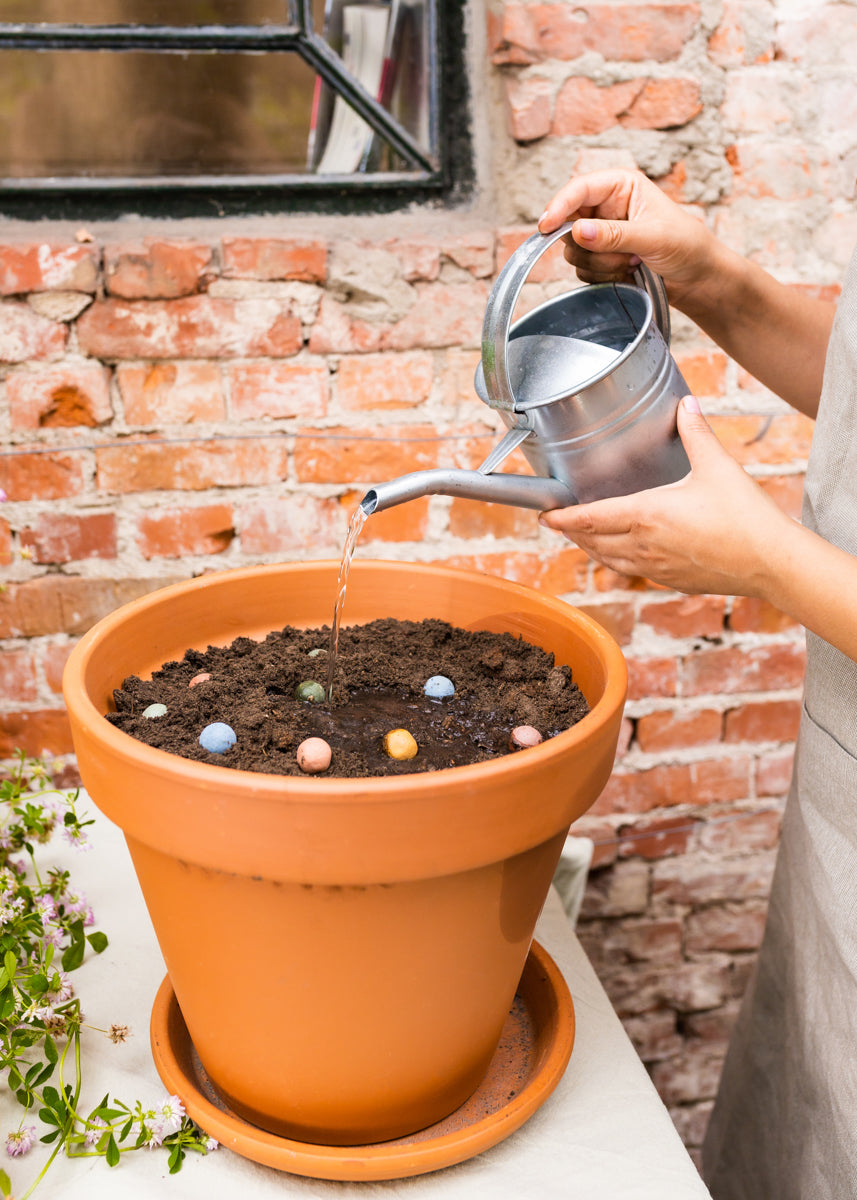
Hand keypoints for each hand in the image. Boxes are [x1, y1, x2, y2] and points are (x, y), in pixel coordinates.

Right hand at [538, 168, 716, 309]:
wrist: (698, 278)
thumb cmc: (687, 247)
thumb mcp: (653, 236)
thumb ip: (614, 234)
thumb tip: (577, 232)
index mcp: (620, 186)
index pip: (578, 189)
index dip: (559, 207)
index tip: (546, 227)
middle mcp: (606, 206)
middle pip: (570, 224)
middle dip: (591, 247)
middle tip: (622, 256)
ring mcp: (602, 233)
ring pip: (575, 251)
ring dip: (600, 265)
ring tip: (632, 264)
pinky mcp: (601, 257)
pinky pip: (583, 269)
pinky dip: (601, 276)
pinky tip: (627, 274)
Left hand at [539, 396, 794, 597]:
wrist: (770, 562)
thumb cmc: (745, 516)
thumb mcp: (717, 466)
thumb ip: (695, 433)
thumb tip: (685, 404)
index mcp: (647, 515)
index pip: (590, 518)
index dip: (562, 518)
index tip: (544, 515)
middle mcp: (644, 545)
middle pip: (592, 542)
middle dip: (572, 533)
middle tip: (558, 523)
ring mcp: (656, 568)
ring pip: (609, 561)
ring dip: (591, 549)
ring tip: (582, 538)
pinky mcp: (671, 582)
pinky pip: (632, 573)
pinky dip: (616, 563)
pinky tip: (621, 556)